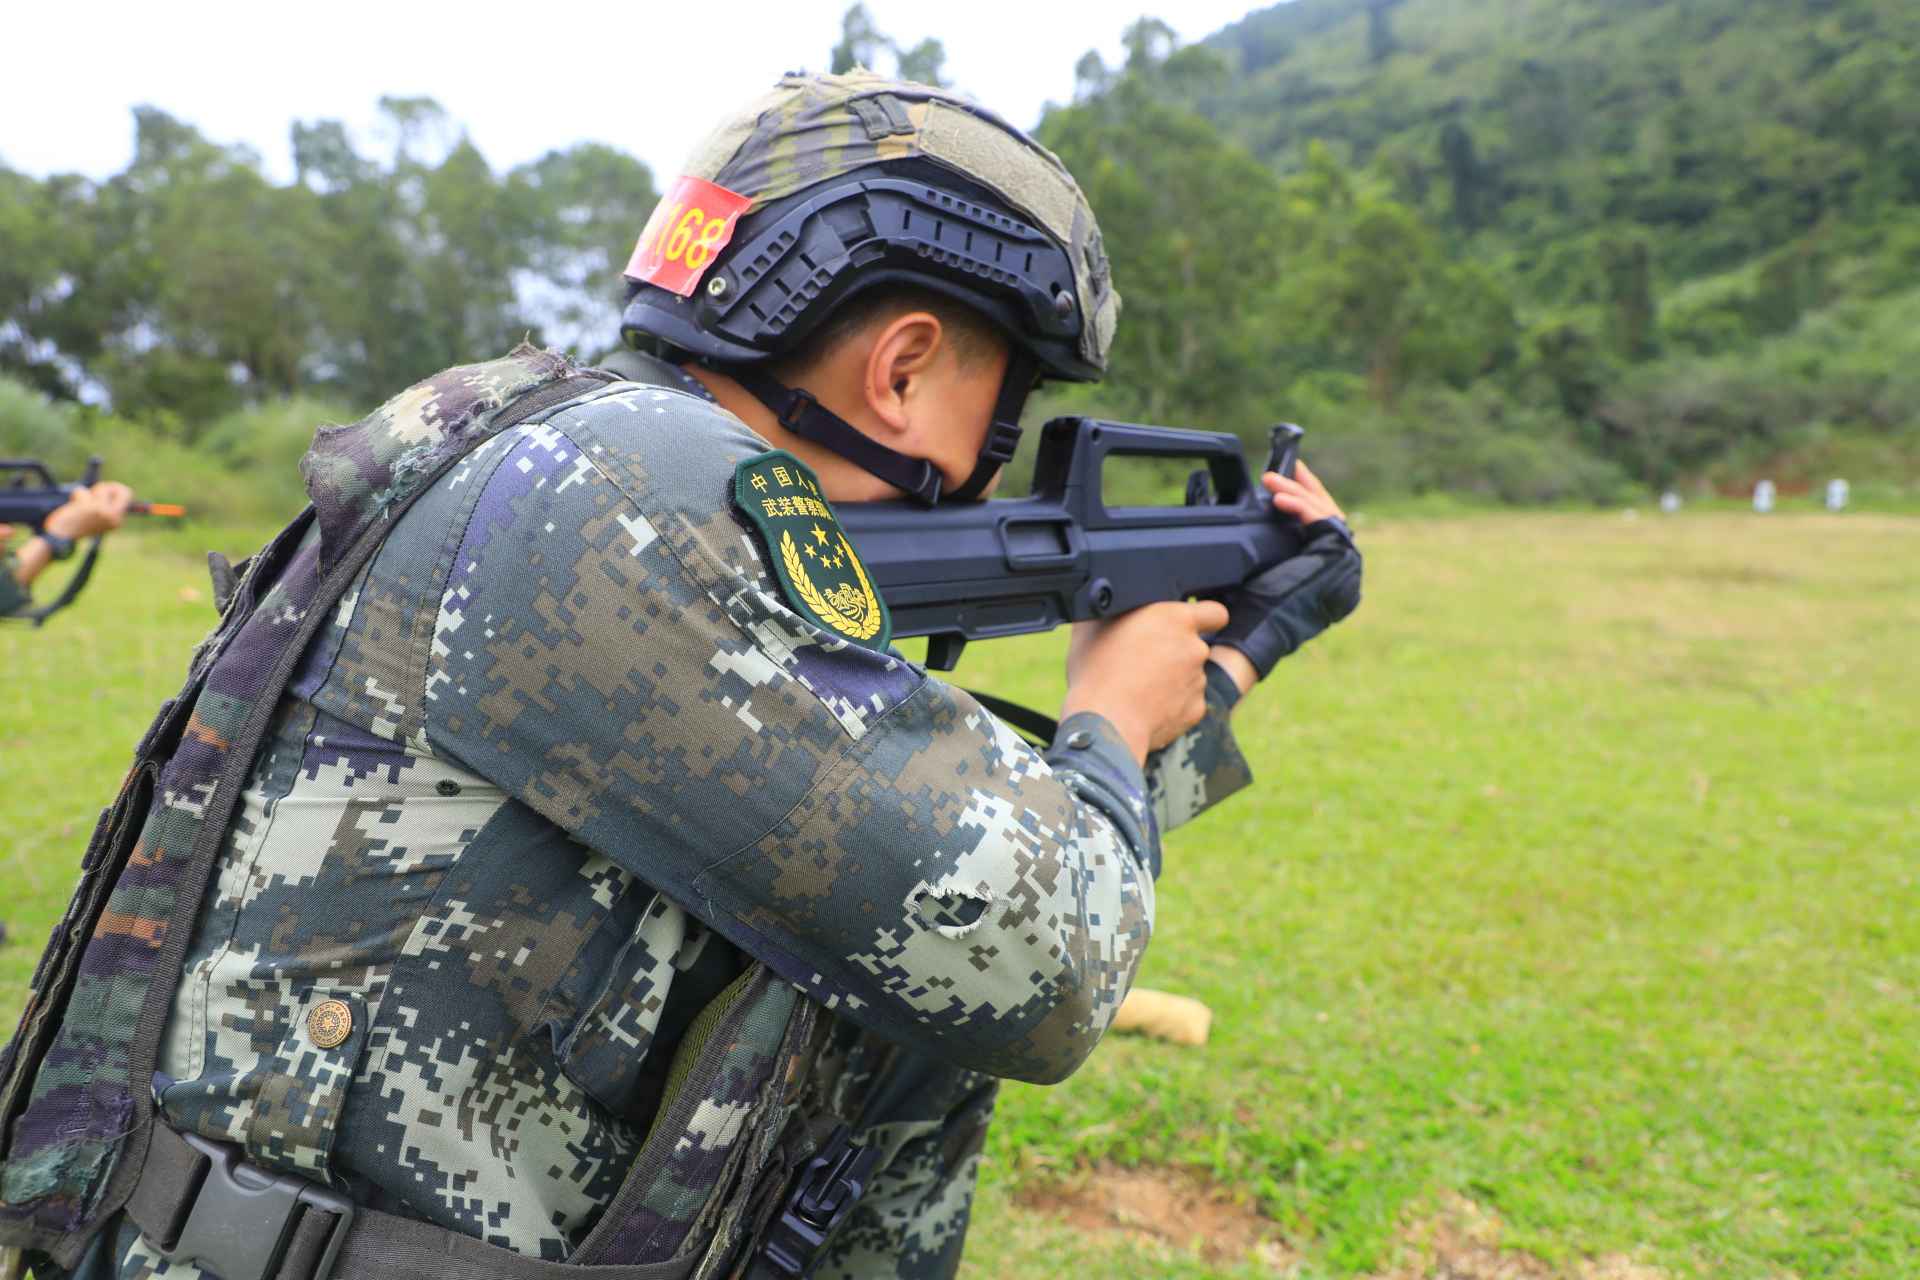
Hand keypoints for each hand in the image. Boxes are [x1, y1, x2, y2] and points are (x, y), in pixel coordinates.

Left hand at [44, 483, 133, 539]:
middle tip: (90, 495)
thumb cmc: (77, 527)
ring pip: (100, 489)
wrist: (62, 537)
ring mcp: (103, 511)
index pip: (127, 493)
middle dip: (103, 488)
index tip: (102, 490)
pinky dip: (76, 495)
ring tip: (79, 505)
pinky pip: (83, 492)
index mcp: (117, 520)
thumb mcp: (96, 518)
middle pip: (117, 488)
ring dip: (87, 493)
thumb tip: (112, 488)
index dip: (114, 488)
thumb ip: (105, 505)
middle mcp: (114, 516)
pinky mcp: (89, 507)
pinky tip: (72, 508)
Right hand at [1061, 599, 1229, 762]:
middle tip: (1144, 660)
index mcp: (1175, 618)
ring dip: (1172, 678)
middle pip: (1194, 645)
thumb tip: (1107, 601)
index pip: (1215, 611)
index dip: (1206, 617)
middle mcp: (1195, 648)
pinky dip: (1171, 705)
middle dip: (1176, 651)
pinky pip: (1186, 702)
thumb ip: (1112, 608)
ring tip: (1139, 687)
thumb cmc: (1095, 670)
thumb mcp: (1092, 625)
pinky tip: (1145, 707)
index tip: (1190, 625)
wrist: (1105, 722)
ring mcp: (1198, 681)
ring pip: (1190, 675)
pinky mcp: (1195, 710)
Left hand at [1211, 459, 1361, 683]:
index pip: (1322, 524)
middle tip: (1286, 468)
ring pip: (1324, 513)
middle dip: (1305, 487)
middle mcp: (1342, 569)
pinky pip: (1322, 521)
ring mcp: (1345, 564)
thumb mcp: (1260, 567)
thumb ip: (1267, 544)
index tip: (1288, 478)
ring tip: (1271, 482)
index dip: (1307, 497)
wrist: (1252, 631)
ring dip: (1296, 493)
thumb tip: (1251, 515)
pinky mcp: (1340, 558)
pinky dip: (1300, 506)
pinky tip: (1279, 499)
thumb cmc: (1249, 609)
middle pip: (1328, 515)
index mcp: (1325, 572)